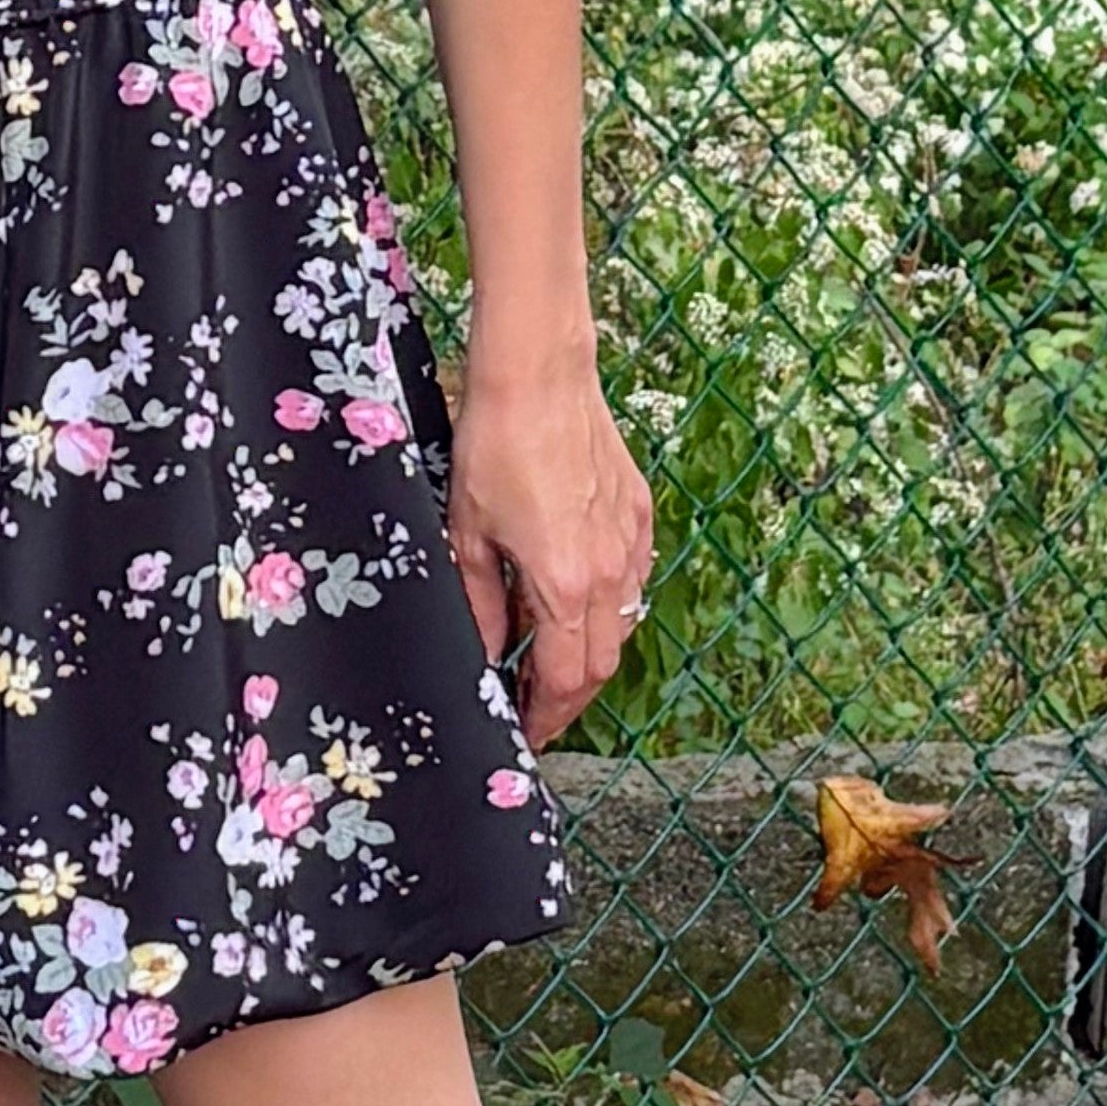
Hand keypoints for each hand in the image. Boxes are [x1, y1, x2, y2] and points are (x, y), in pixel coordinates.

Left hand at [444, 346, 652, 749]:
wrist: (541, 375)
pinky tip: (577, 598)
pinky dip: (609, 604)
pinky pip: (633, 580)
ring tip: (549, 656)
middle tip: (533, 704)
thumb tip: (487, 652)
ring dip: (590, 651)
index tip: (527, 730)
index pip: (565, 680)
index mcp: (563, 583)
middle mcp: (608, 571)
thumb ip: (480, 604)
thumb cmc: (495, 444)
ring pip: (623, 624)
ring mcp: (630, 542)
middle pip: (602, 665)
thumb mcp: (467, 533)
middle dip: (569, 696)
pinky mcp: (639, 513)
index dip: (546, 716)